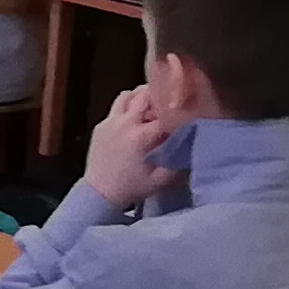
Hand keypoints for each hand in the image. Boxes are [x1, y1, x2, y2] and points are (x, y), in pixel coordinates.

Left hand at [83, 82, 186, 209]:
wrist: (100, 193)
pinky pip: (116, 108)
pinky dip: (127, 109)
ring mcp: (110, 122)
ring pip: (127, 95)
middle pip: (145, 94)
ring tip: (149, 108)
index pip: (164, 114)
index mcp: (141, 136)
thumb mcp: (161, 179)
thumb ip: (177, 158)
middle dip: (159, 97)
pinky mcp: (101, 125)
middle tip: (166, 107)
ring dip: (140, 98)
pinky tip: (133, 122)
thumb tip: (188, 140)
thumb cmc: (132, 187)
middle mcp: (125, 123)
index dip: (176, 114)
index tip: (182, 118)